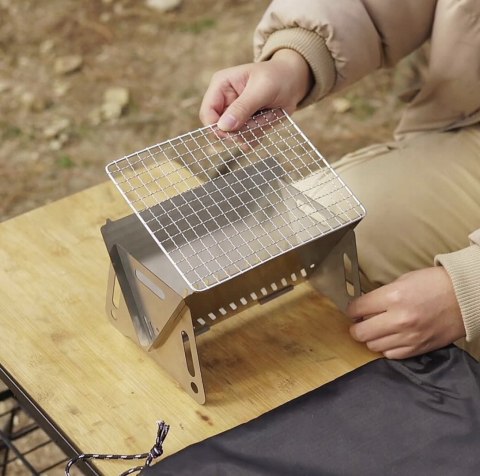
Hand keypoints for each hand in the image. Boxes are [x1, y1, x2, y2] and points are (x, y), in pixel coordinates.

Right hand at [199, 49, 312, 130]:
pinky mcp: (242, 125)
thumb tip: (223, 126)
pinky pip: (244, 140)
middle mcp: (223, 101)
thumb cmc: (278, 77)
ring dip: (251, 132)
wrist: (292, 82)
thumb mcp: (262, 89)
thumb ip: (243, 107)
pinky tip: (265, 123)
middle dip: (240, 130)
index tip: (236, 131)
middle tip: (259, 121)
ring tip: (265, 117)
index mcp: (220, 85)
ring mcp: (232, 115)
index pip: (207, 113)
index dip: (218, 127)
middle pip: (219, 130)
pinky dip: (256, 136)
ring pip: (233, 138)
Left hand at [347, 267, 465, 358]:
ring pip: (373, 346)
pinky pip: (391, 355)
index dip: (351, 309)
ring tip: (377, 329)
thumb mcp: (402, 280)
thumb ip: (382, 295)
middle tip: (359, 322)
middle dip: (356, 327)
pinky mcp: (418, 348)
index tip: (353, 310)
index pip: (357, 308)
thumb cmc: (435, 284)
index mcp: (393, 297)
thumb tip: (364, 306)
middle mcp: (398, 319)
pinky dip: (386, 347)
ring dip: (371, 338)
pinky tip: (391, 338)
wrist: (465, 297)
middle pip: (360, 332)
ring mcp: (409, 336)